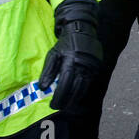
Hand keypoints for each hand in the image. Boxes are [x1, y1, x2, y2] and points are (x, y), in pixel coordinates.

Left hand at [39, 0, 103, 114]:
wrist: (82, 30)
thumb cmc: (65, 44)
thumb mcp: (53, 54)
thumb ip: (48, 72)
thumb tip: (42, 88)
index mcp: (70, 62)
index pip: (64, 85)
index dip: (59, 97)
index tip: (53, 105)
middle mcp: (82, 66)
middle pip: (74, 90)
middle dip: (66, 101)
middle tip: (58, 107)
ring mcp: (91, 67)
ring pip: (83, 88)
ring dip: (74, 99)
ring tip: (66, 105)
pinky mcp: (96, 68)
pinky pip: (88, 84)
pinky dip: (81, 92)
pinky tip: (74, 97)